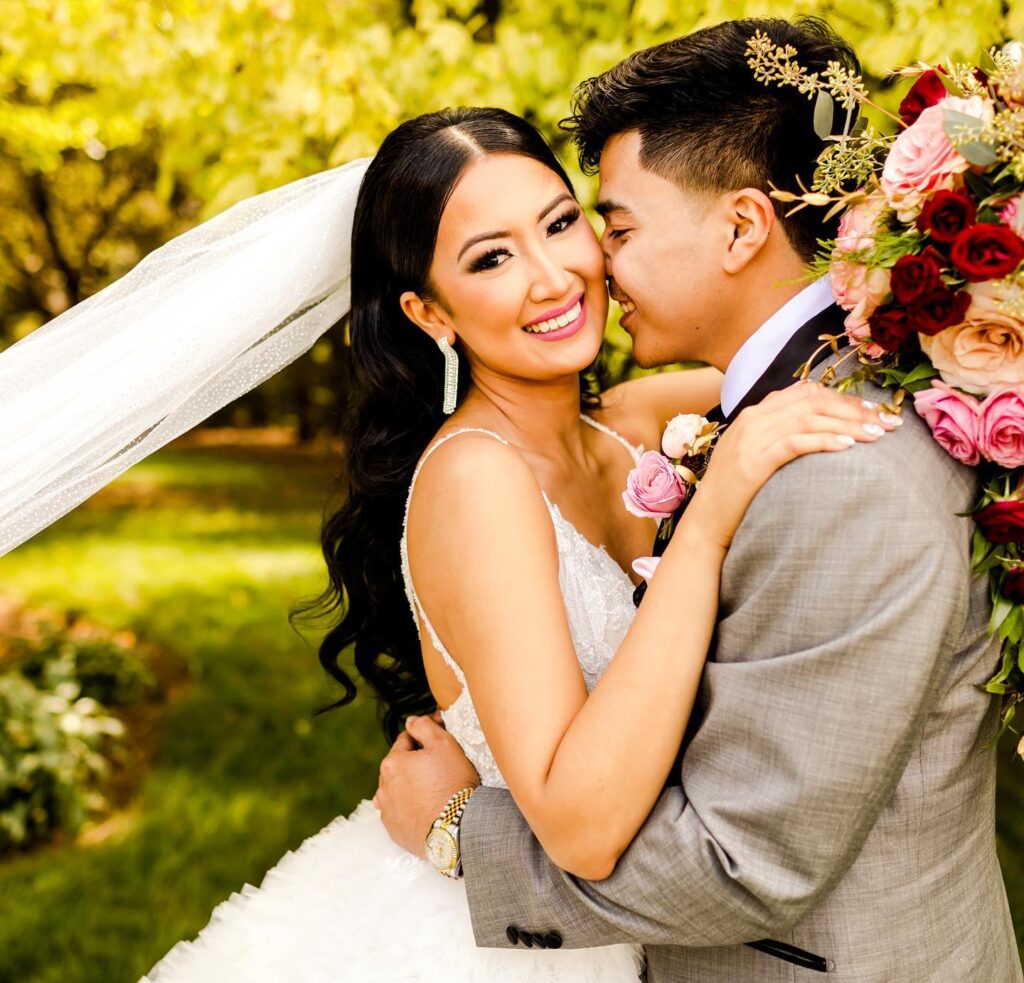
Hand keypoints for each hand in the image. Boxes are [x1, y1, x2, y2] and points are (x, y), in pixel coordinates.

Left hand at [373, 714, 480, 858]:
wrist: (456, 828)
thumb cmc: (451, 784)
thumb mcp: (443, 745)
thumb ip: (424, 727)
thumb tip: (412, 720)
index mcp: (392, 763)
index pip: (405, 741)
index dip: (423, 738)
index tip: (438, 743)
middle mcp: (383, 787)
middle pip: (400, 766)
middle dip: (415, 764)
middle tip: (439, 769)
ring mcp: (387, 811)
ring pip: (398, 790)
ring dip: (410, 787)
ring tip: (433, 791)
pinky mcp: (394, 831)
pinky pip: (400, 813)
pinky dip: (410, 808)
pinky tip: (427, 808)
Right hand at [688, 382, 901, 548]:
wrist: (706, 522)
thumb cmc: (736, 493)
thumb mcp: (755, 454)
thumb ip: (779, 436)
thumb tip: (820, 430)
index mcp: (753, 413)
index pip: (806, 391)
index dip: (844, 397)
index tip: (874, 411)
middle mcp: (751, 419)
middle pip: (812, 401)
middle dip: (855, 409)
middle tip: (887, 423)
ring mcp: (750, 440)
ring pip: (807, 418)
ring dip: (847, 423)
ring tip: (877, 435)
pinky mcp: (752, 463)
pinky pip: (794, 443)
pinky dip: (823, 440)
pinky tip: (847, 446)